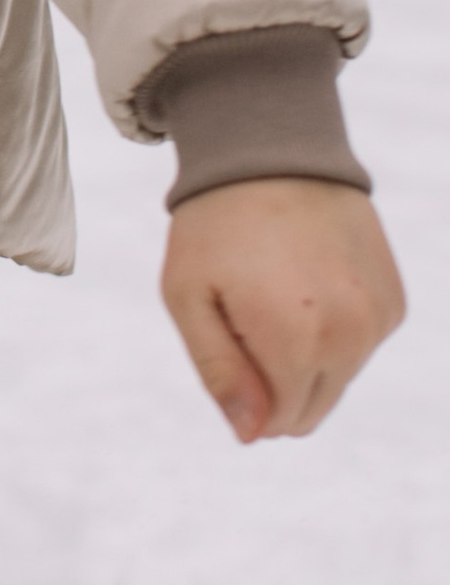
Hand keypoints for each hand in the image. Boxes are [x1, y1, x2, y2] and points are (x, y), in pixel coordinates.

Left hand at [161, 178, 404, 441]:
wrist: (273, 150)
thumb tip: (252, 434)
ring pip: (337, 379)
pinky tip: (307, 282)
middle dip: (275, 382)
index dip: (245, 395)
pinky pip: (360, 346)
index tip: (228, 339)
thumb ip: (220, 374)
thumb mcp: (189, 298)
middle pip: (312, 409)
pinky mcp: (395, 302)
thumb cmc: (215, 226)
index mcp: (296, 339)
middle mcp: (351, 335)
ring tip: (277, 291)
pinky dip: (332, 329)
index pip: (279, 421)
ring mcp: (380, 318)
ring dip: (304, 355)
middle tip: (248, 315)